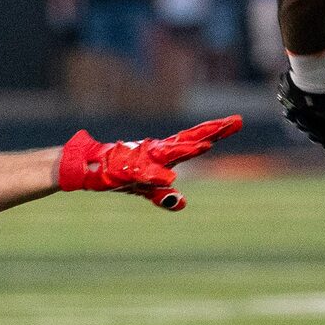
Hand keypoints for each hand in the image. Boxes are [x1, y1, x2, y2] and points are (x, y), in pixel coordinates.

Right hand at [57, 117, 242, 210]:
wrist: (87, 168)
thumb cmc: (117, 174)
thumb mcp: (145, 189)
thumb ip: (163, 196)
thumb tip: (181, 203)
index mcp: (164, 153)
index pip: (194, 140)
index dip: (216, 131)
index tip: (237, 121)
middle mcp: (157, 151)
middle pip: (190, 139)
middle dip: (212, 131)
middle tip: (236, 121)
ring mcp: (144, 159)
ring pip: (171, 153)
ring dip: (189, 150)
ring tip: (209, 144)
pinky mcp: (129, 170)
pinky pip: (145, 176)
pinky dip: (156, 177)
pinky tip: (169, 180)